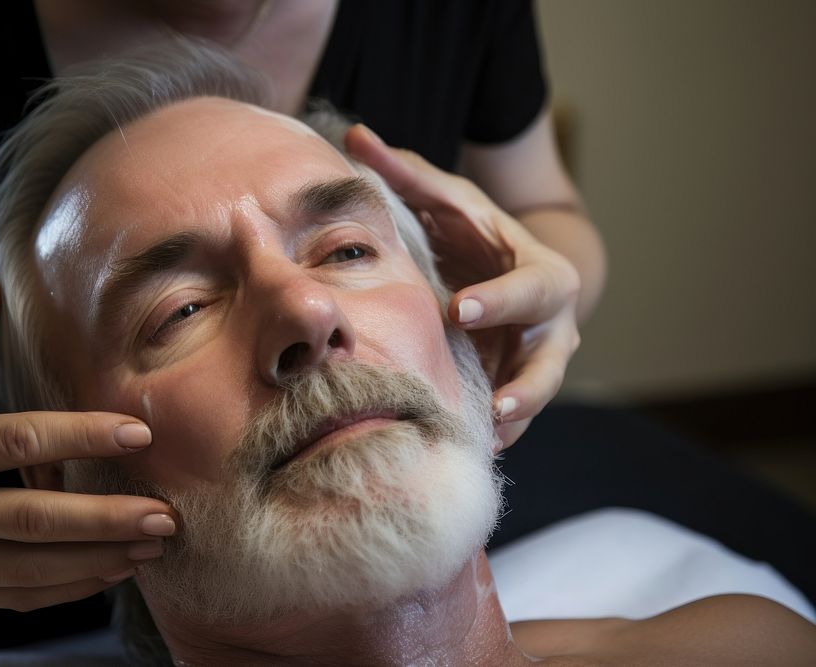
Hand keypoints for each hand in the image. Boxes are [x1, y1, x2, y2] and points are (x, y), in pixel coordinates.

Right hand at [0, 279, 175, 610]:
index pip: (16, 443)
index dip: (80, 437)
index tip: (139, 433)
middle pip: (30, 521)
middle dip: (104, 520)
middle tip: (164, 517)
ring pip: (27, 571)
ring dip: (96, 562)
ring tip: (151, 549)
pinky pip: (11, 598)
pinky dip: (64, 592)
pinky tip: (109, 574)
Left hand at [346, 125, 580, 449]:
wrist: (511, 274)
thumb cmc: (476, 235)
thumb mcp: (450, 202)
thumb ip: (406, 174)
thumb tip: (354, 134)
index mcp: (537, 270)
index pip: (531, 285)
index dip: (501, 298)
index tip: (459, 309)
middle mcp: (550, 322)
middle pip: (551, 356)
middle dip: (525, 381)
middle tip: (492, 403)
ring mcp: (539, 360)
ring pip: (537, 398)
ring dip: (513, 423)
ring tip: (482, 443)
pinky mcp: (519, 387)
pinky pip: (515, 420)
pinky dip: (496, 437)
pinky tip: (468, 453)